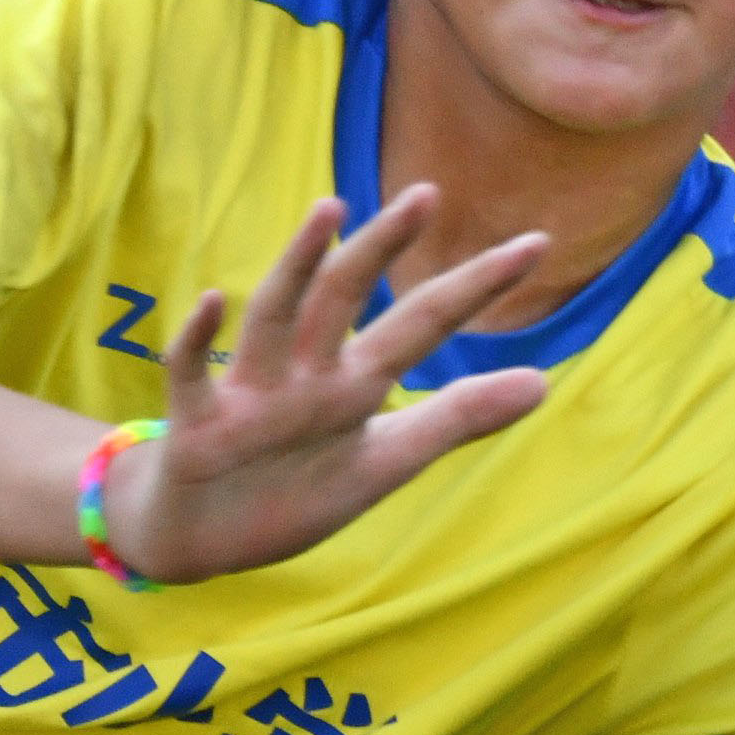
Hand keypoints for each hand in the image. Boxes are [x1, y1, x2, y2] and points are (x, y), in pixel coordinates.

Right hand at [98, 187, 548, 584]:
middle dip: (384, 247)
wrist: (201, 540)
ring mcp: (250, 394)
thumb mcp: (384, 461)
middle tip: (428, 194)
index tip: (535, 244)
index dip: (475, 287)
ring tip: (329, 210)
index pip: (423, 322)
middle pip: (347, 297)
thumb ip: (454, 420)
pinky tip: (213, 301)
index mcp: (354, 382)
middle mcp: (305, 374)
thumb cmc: (291, 491)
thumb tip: (543, 384)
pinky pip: (191, 375)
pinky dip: (198, 340)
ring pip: (275, 317)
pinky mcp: (196, 427)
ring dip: (298, 265)